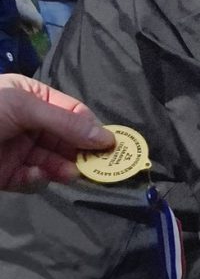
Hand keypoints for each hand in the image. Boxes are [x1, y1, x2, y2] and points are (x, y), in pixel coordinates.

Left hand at [0, 76, 112, 190]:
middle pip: (67, 140)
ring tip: (69, 174)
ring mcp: (19, 150)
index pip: (73, 112)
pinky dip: (37, 180)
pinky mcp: (9, 175)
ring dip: (64, 169)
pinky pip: (33, 180)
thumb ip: (66, 123)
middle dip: (81, 153)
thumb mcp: (23, 107)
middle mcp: (29, 124)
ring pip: (54, 163)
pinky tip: (35, 174)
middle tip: (96, 166)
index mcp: (33, 98)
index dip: (92, 128)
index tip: (110, 145)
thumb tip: (107, 138)